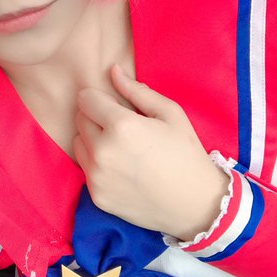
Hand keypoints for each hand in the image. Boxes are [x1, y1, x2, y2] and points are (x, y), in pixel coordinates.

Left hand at [73, 65, 228, 240]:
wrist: (196, 205)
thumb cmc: (186, 153)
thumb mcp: (169, 113)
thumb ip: (136, 90)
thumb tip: (112, 70)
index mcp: (121, 126)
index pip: (85, 99)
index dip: (100, 98)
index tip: (114, 105)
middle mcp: (103, 151)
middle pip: (80, 119)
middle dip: (96, 117)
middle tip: (122, 127)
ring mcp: (97, 176)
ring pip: (79, 143)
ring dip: (93, 140)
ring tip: (121, 147)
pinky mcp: (96, 196)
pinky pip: (85, 168)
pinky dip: (97, 164)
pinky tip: (122, 168)